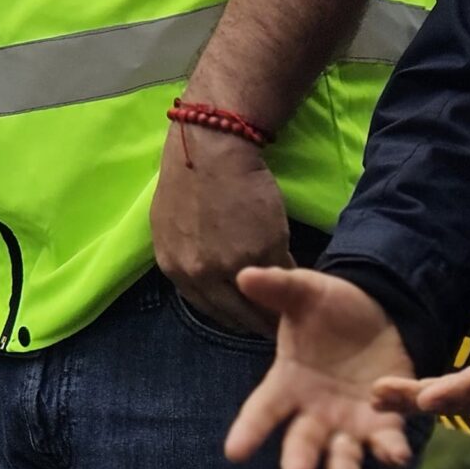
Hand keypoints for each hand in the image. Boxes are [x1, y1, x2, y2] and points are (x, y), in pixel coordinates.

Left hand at [151, 118, 289, 333]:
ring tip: (288, 307)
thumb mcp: (172, 225)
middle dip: (254, 320)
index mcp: (174, 268)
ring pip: (260, 304)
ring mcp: (232, 266)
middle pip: (235, 315)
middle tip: (273, 321)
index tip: (246, 316)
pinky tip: (297, 280)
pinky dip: (290, 280)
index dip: (231, 314)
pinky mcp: (264, 253)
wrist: (212, 147)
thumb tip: (206, 279)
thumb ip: (187, 257)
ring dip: (275, 308)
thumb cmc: (190, 177)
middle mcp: (199, 274)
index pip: (207, 309)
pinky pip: (281, 277)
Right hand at [224, 268, 415, 468]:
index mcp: (288, 382)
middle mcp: (315, 410)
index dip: (248, 431)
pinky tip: (395, 454)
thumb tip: (245, 275)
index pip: (262, 410)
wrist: (377, 313)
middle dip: (299, 459)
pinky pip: (386, 441)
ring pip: (343, 453)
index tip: (233, 453)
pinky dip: (390, 450)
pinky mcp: (385, 421)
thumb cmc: (328, 306)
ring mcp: (350, 420)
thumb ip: (278, 288)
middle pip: (302, 440)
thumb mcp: (304, 292)